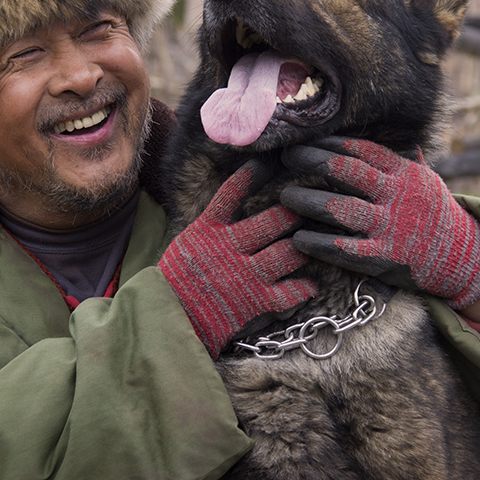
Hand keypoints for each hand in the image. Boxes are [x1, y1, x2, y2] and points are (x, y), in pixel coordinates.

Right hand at [159, 160, 316, 357]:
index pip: (233, 192)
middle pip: (272, 222)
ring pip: (286, 253)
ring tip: (312, 240)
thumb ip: (210, 225)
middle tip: (306, 207)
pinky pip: (289, 292)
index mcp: (207, 230)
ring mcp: (243, 275)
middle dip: (293, 213)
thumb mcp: (186, 242)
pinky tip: (311, 284)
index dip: (254, 174)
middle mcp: (228, 248)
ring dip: (302, 247)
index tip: (273, 161)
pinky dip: (304, 288)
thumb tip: (232, 203)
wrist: (167, 318)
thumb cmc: (175, 280)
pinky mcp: (254, 301)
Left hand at [279, 138, 479, 308]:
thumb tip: (401, 136)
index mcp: (404, 173)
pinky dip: (319, 244)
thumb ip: (408, 159)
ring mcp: (391, 227)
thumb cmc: (435, 214)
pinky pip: (345, 250)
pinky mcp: (385, 259)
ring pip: (341, 209)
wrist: (463, 258)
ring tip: (284, 197)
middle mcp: (397, 196)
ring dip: (308, 201)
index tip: (304, 138)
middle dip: (313, 160)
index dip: (330, 142)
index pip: (362, 150)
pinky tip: (298, 239)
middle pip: (348, 172)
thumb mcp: (427, 180)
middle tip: (286, 155)